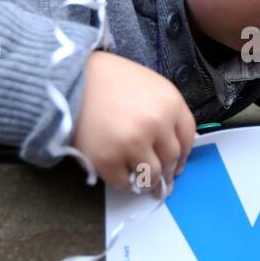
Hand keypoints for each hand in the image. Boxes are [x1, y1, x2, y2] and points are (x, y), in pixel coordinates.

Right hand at [73, 50, 197, 196]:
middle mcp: (155, 124)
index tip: (177, 165)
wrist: (71, 78)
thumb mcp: (151, 87)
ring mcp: (131, 144)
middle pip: (171, 160)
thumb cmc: (110, 81)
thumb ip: (168, 113)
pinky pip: (123, 182)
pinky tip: (121, 174)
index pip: (188, 140)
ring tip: (143, 181)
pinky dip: (124, 182)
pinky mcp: (107, 159)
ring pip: (151, 176)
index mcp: (170, 104)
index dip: (183, 156)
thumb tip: (176, 147)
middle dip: (167, 173)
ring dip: (148, 182)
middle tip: (162, 181)